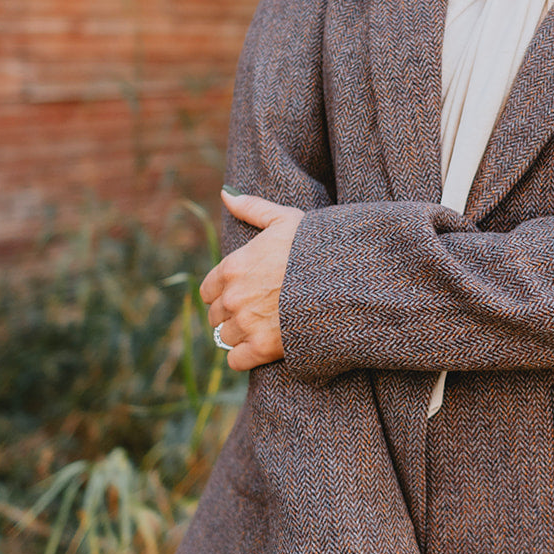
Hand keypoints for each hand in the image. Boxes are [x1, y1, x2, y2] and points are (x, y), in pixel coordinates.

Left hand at [200, 190, 303, 370]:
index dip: (224, 292)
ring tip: (265, 328)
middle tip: (257, 312)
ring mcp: (246, 324)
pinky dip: (245, 357)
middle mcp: (233, 297)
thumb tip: (226, 193)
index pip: (209, 289)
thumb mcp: (285, 219)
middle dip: (232, 314)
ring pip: (226, 337)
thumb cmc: (316, 247)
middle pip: (216, 316)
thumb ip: (252, 208)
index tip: (243, 293)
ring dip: (240, 335)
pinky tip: (262, 349)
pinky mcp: (262, 348)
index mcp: (232, 267)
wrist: (345, 281)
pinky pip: (236, 360)